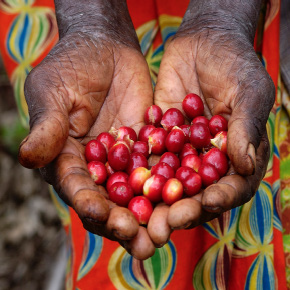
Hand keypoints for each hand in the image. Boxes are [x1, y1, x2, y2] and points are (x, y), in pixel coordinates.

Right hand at [18, 30, 156, 258]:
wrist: (105, 50)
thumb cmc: (71, 67)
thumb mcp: (53, 92)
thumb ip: (47, 126)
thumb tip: (28, 157)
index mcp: (67, 161)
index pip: (77, 188)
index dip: (88, 204)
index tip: (102, 215)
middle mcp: (97, 168)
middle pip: (109, 202)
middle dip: (124, 223)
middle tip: (142, 244)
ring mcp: (124, 161)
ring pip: (138, 193)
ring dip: (151, 214)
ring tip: (164, 235)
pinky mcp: (148, 149)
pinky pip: (161, 169)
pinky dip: (172, 185)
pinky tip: (185, 199)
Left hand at [147, 3, 273, 244]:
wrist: (205, 42)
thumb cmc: (237, 64)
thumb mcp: (249, 92)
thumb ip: (247, 127)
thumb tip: (247, 165)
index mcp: (238, 157)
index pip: (231, 187)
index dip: (219, 198)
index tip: (204, 204)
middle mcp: (208, 161)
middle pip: (195, 193)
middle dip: (180, 210)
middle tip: (163, 225)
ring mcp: (182, 152)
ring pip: (168, 180)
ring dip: (153, 198)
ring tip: (138, 212)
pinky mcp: (159, 138)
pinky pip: (147, 155)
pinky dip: (135, 168)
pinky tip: (120, 180)